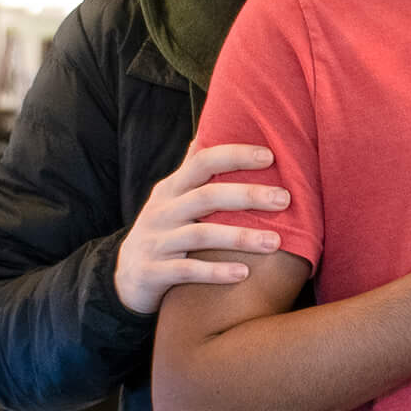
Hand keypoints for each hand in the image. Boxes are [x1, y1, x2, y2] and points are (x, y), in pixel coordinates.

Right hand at [112, 142, 287, 314]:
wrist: (125, 277)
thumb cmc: (163, 231)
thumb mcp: (171, 197)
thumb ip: (192, 170)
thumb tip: (209, 133)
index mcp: (171, 189)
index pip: (203, 162)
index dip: (235, 155)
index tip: (270, 155)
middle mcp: (162, 211)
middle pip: (206, 196)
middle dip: (247, 195)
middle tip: (285, 199)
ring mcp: (155, 241)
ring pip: (200, 235)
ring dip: (240, 237)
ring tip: (275, 241)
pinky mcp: (152, 272)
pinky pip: (187, 271)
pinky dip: (216, 272)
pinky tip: (244, 274)